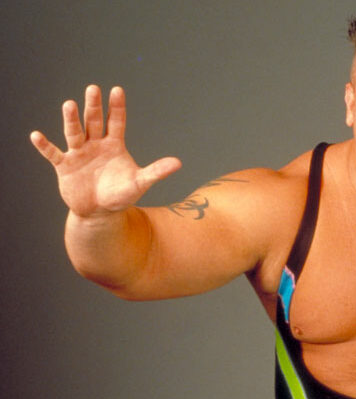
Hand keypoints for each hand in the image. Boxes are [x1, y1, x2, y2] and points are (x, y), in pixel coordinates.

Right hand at [30, 84, 180, 217]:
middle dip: (93, 106)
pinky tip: (37, 136)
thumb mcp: (140, 183)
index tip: (117, 90)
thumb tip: (178, 163)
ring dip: (71, 120)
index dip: (116, 107)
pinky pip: (53, 153)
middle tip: (93, 89)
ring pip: (74, 132)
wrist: (100, 213)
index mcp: (114, 145)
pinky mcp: (65, 166)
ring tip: (70, 105)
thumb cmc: (120, 195)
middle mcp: (95, 144)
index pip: (116, 122)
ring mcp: (79, 153)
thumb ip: (156, 171)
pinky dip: (45, 146)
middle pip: (93, 121)